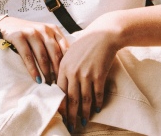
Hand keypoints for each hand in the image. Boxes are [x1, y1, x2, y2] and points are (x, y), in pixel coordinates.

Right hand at [0, 15, 68, 85]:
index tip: (68, 79)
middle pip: (55, 54)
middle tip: (59, 86)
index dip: (68, 65)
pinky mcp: (18, 36)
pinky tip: (36, 79)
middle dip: (58, 72)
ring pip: (42, 56)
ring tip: (48, 85)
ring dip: (46, 73)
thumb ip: (56, 46)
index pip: (65, 49)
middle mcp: (43, 29)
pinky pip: (27, 56)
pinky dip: (33, 69)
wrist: (7, 25)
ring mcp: (31, 32)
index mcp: (53, 30)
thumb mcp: (45, 36)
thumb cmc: (29, 34)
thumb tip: (70, 68)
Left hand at [56, 13, 121, 131]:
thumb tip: (60, 83)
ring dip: (84, 113)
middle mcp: (73, 72)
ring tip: (82, 122)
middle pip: (71, 98)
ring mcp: (86, 74)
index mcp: (63, 66)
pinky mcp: (99, 75)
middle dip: (70, 114)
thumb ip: (64, 67)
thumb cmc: (84, 44)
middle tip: (70, 125)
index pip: (59, 90)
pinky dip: (97, 103)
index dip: (60, 104)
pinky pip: (97, 94)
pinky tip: (96, 110)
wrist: (102, 35)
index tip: (60, 114)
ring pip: (84, 99)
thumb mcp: (69, 53)